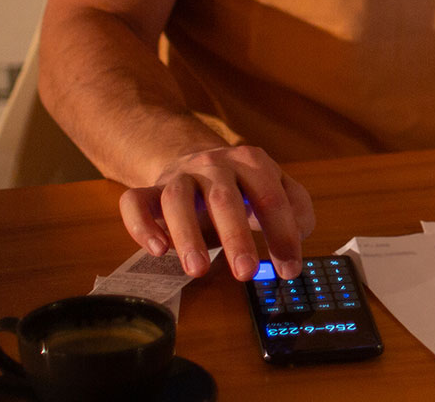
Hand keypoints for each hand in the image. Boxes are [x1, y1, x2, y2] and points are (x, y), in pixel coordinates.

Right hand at [117, 144, 315, 281]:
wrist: (195, 162)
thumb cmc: (241, 186)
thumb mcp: (273, 188)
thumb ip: (294, 207)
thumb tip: (299, 233)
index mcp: (251, 162)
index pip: (270, 197)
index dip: (282, 234)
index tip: (290, 270)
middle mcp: (213, 164)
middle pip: (224, 198)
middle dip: (236, 237)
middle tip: (246, 273)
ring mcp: (179, 176)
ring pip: (177, 200)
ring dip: (187, 235)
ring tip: (197, 270)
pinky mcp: (149, 190)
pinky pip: (135, 202)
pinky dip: (142, 226)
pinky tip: (157, 250)